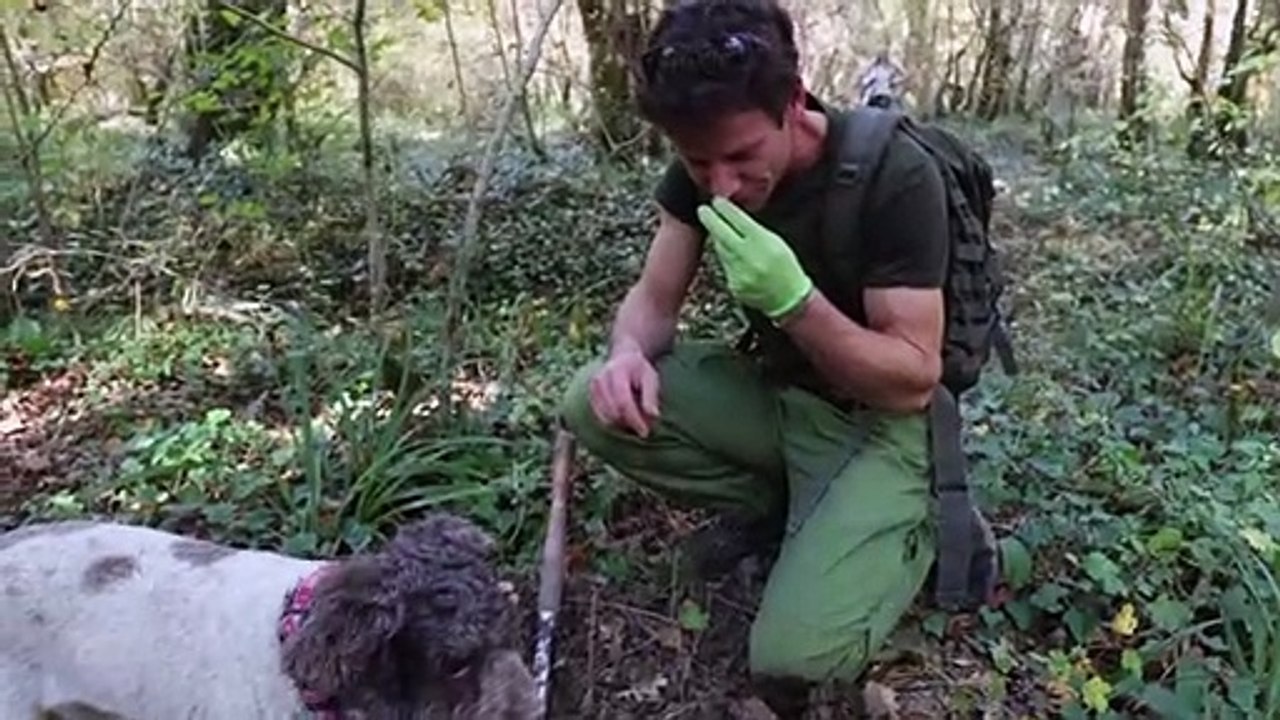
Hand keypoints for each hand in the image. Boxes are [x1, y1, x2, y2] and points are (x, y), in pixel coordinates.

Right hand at [588, 349, 659, 436]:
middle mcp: (601, 379)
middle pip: (614, 412)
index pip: (623, 402)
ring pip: (606, 417)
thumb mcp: (651, 378)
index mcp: (617, 372)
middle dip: (630, 425)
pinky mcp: (591, 397)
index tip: (645, 432)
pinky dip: (614, 424)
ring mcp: (593, 389)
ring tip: (636, 423)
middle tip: (644, 429)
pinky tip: (626, 421)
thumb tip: (654, 416)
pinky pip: (601, 417)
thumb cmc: (639, 370)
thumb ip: (651, 396)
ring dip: (622, 426)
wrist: (623, 358)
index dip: (634, 419)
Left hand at [696, 196, 813, 320]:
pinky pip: (724, 266)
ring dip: (719, 239)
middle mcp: (748, 257)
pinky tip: (735, 257)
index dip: (724, 209)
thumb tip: (732, 217)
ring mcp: (739, 273)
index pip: (738, 220)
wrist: (790, 298)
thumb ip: (754, 229)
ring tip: (721, 232)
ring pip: (720, 250)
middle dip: (710, 220)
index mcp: (763, 243)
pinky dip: (727, 259)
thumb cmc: (785, 266)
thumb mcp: (776, 242)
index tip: (716, 201)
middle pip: (721, 234)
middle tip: (703, 210)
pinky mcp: (733, 285)